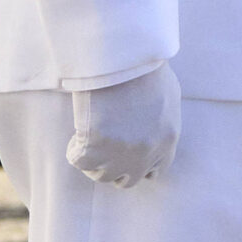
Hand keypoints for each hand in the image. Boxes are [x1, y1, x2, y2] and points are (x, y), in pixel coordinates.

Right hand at [67, 62, 181, 186]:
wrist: (125, 61)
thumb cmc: (146, 69)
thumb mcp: (168, 95)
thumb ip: (161, 121)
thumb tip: (151, 129)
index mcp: (167, 140)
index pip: (155, 171)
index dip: (139, 166)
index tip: (127, 157)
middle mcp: (146, 154)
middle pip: (127, 180)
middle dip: (115, 168)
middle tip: (104, 151)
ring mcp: (120, 155)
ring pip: (101, 175)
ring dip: (94, 161)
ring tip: (90, 138)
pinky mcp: (95, 150)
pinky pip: (78, 161)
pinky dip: (74, 150)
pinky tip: (78, 133)